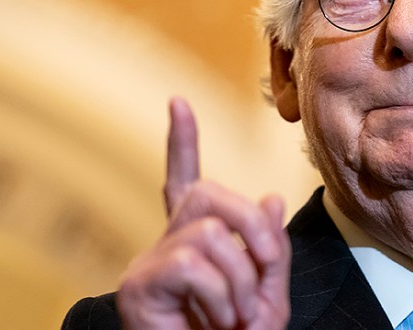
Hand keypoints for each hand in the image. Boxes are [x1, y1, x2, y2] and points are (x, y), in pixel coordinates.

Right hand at [117, 98, 290, 328]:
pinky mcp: (140, 286)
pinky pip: (193, 262)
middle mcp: (168, 244)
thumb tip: (271, 197)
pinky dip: (222, 293)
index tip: (178, 103)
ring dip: (241, 277)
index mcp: (198, 241)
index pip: (186, 181)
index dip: (182, 143)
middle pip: (209, 195)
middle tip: (268, 269)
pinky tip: (219, 319)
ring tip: (238, 314)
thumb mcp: (269, 293)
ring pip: (209, 233)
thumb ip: (270, 248)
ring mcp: (150, 263)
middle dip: (253, 228)